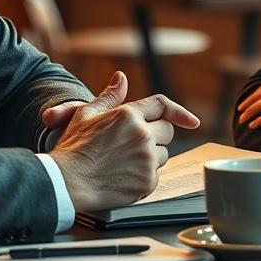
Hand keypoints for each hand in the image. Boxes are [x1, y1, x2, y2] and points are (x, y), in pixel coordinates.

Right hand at [48, 71, 200, 212]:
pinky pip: (157, 175)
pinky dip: (145, 176)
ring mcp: (146, 159)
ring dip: (150, 157)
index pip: (162, 105)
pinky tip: (125, 176)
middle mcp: (142, 134)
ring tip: (124, 162)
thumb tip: (121, 77)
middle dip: (155, 136)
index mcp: (129, 114)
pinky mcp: (148, 181)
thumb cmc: (74, 148)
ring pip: (163, 154)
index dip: (179, 112)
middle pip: (167, 131)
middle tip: (132, 144)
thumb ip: (109, 96)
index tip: (193, 122)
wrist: (67, 182)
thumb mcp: (86, 114)